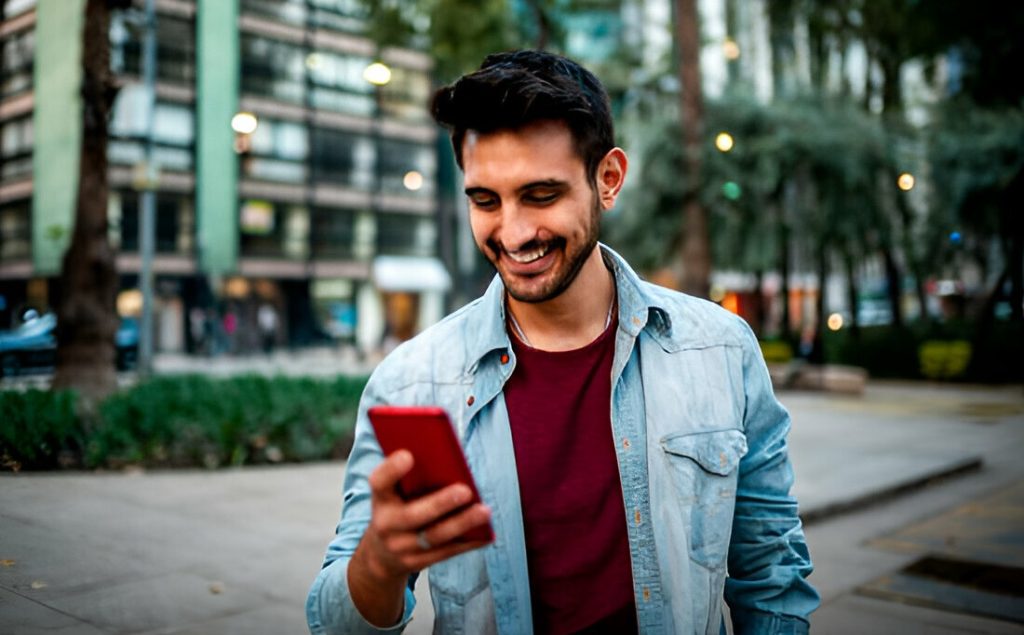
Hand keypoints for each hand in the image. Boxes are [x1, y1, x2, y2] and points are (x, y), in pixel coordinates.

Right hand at [348, 450, 492, 625]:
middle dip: (440, 503)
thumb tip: (448, 457)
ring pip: (434, 537)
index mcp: (381, 499)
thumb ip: (412, 477)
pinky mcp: (418, 563)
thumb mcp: (393, 493)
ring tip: (484, 512)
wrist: (380, 555)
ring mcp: (401, 548)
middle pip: (413, 516)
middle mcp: (387, 525)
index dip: (391, 469)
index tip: (408, 455)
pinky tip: (486, 533)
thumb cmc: (396, 511)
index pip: (379, 482)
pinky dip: (468, 542)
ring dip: (462, 524)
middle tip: (465, 491)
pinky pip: (447, 553)